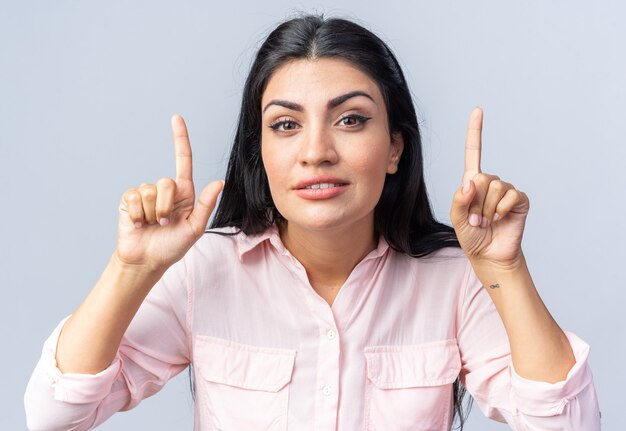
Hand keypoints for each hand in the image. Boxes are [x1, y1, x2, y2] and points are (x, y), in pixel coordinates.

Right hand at [115, 114, 222, 271]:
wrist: (147, 261)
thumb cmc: (172, 246)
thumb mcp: (194, 228)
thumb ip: (206, 205)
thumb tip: (219, 182)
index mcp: (184, 193)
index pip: (183, 160)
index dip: (180, 138)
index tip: (176, 118)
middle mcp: (165, 190)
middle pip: (166, 182)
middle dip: (167, 206)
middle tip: (166, 223)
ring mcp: (145, 194)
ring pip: (149, 191)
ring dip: (153, 213)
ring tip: (153, 225)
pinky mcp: (129, 201)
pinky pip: (134, 198)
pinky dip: (138, 214)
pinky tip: (138, 224)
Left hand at [450, 107, 529, 269]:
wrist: (489, 255)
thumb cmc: (471, 236)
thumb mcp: (456, 217)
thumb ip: (459, 199)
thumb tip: (472, 181)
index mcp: (472, 182)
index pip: (474, 152)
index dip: (475, 131)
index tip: (478, 110)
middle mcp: (489, 182)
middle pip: (480, 178)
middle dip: (474, 203)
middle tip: (475, 220)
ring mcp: (506, 191)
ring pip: (494, 187)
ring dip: (486, 210)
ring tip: (486, 222)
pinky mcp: (519, 200)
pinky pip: (509, 195)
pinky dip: (500, 209)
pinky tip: (499, 220)